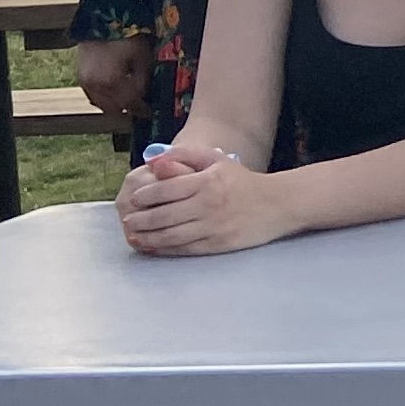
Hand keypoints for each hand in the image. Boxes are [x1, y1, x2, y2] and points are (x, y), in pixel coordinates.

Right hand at [77, 38, 151, 127]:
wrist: (102, 19)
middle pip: (114, 108)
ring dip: (115, 105)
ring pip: (102, 104)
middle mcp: (96, 85)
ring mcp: (85, 81)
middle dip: (128, 108)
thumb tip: (145, 95)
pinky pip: (93, 95)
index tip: (150, 112)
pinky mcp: (81, 76)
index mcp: (112, 81)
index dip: (142, 109)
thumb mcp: (142, 57)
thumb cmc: (126, 35)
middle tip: (140, 106)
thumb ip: (143, 79)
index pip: (129, 103)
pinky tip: (114, 92)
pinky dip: (104, 97)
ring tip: (128, 99)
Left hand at [117, 139, 288, 257]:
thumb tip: (154, 161)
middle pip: (164, 215)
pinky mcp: (219, 244)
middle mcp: (209, 205)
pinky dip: (166, 249)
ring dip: (149, 237)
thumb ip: (184, 156)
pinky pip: (186, 248)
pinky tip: (154, 247)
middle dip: (141, 219)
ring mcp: (214, 227)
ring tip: (134, 235)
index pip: (166, 189)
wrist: (276, 204)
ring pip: (172, 235)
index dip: (145, 196)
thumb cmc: (242, 182)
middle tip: (128, 220)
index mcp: (207, 182)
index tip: (134, 199)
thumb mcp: (216, 160)